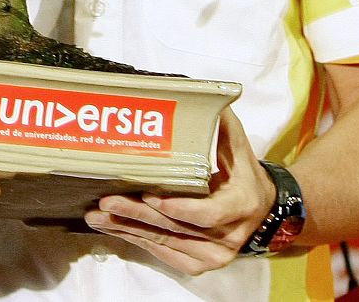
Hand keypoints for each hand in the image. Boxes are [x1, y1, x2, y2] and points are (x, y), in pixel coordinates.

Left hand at [82, 107, 272, 273]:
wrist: (262, 210)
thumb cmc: (243, 173)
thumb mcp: (238, 146)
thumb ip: (219, 123)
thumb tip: (201, 94)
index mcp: (240, 204)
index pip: (207, 213)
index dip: (177, 208)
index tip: (149, 195)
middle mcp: (228, 235)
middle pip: (175, 228)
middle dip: (136, 214)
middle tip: (105, 202)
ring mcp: (214, 254)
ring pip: (164, 242)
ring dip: (127, 229)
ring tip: (96, 215)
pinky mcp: (199, 264)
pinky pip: (163, 254)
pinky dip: (136, 240)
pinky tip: (113, 228)